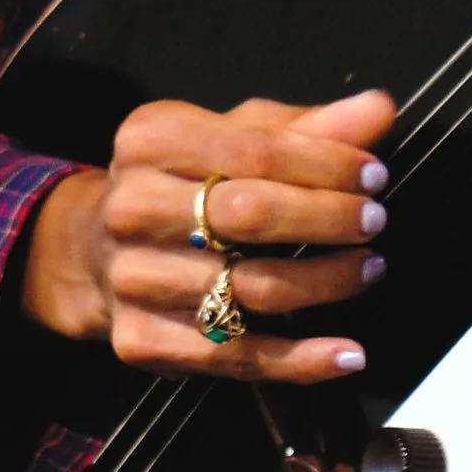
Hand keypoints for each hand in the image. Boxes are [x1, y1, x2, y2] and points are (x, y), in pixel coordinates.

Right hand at [22, 88, 394, 381]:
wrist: (92, 250)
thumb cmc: (182, 182)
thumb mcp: (233, 138)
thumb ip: (306, 127)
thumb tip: (379, 109)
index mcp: (151, 141)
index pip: (255, 151)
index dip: (325, 164)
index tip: (374, 176)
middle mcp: (133, 208)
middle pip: (250, 216)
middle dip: (327, 218)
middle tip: (374, 220)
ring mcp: (134, 278)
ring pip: (251, 289)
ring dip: (326, 283)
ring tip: (368, 269)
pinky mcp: (142, 340)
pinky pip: (237, 357)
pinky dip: (301, 361)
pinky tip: (348, 353)